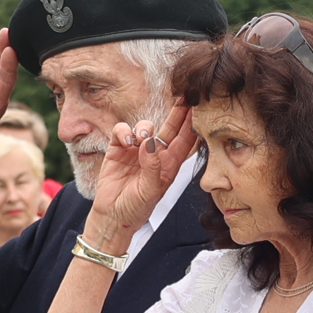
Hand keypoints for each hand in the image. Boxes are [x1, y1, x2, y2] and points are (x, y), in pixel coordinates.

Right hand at [82, 107, 197, 250]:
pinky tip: (125, 141)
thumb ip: (153, 168)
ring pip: (146, 127)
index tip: (199, 108)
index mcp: (170, 165)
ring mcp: (136, 150)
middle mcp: (155, 154)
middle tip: (185, 96)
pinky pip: (123, 130)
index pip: (185, 140)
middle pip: (170, 127)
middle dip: (177, 111)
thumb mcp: (150, 192)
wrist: (112, 216)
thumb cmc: (136, 208)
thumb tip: (150, 143)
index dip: (192, 124)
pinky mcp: (118, 148)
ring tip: (140, 138)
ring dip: (145, 127)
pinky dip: (125, 131)